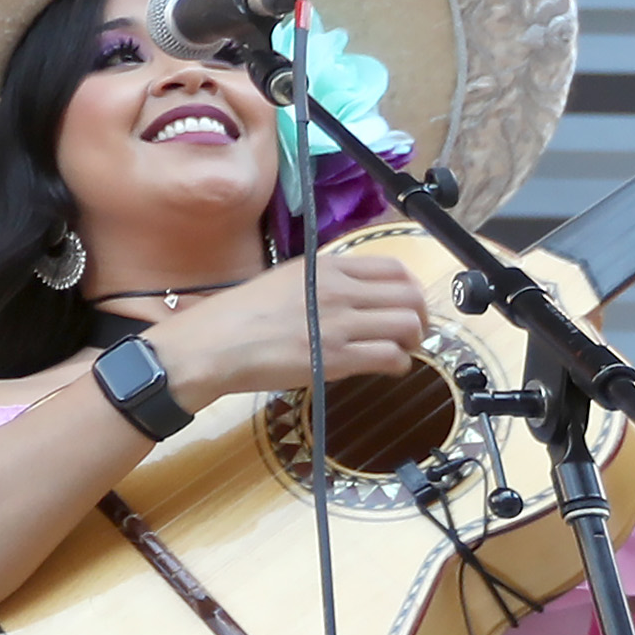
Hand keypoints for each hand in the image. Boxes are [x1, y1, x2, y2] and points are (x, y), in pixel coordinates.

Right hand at [151, 234, 430, 405]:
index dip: (411, 289)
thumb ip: (323, 282)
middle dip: (421, 317)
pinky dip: (399, 364)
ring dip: (413, 342)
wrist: (213, 345)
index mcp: (326, 267)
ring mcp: (340, 324)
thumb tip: (357, 295)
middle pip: (410, 296)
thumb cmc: (240, 315)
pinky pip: (391, 357)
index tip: (407, 304)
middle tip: (411, 332)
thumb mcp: (285, 280)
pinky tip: (388, 367)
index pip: (394, 268)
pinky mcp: (337, 358)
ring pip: (408, 326)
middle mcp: (339, 290)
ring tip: (400, 350)